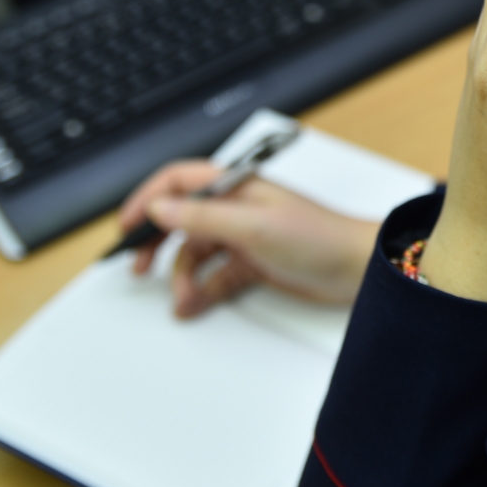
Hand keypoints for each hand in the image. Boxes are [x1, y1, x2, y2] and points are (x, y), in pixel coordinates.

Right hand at [117, 161, 380, 316]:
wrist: (358, 269)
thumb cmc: (319, 236)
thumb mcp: (253, 226)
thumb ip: (203, 216)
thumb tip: (159, 207)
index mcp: (235, 185)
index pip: (178, 180)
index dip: (148, 198)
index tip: (127, 226)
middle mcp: (236, 207)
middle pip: (180, 218)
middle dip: (157, 242)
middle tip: (139, 267)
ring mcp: (244, 236)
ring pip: (196, 253)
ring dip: (182, 276)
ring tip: (181, 298)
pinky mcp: (254, 264)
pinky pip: (215, 276)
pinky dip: (201, 291)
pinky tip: (192, 305)